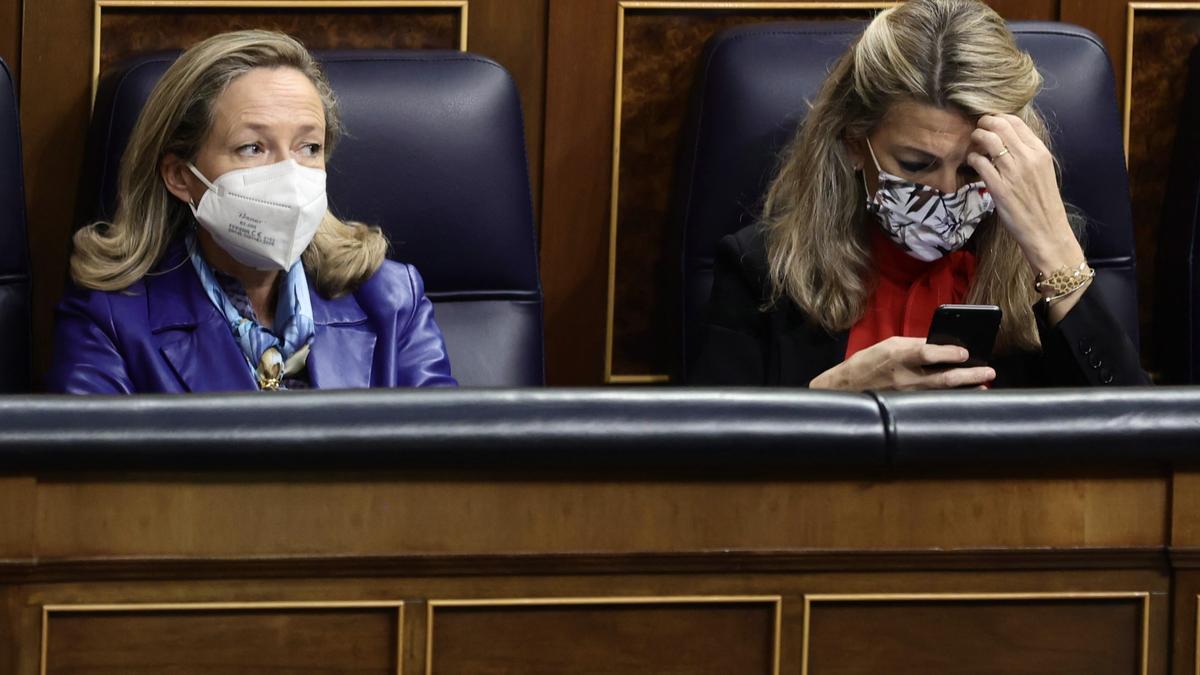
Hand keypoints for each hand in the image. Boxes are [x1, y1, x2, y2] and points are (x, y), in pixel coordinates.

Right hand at [809, 336, 994, 390]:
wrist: (845, 388)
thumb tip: (941, 345)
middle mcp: (904, 378)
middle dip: (970, 375)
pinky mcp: (907, 407)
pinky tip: (965, 397)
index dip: (949, 353)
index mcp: (897, 356)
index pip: (927, 353)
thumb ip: (914, 345)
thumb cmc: (867, 363)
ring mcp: (906, 396)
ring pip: (944, 394)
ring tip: (983, 385)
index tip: (966, 353)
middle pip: (943, 378)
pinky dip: (952, 399)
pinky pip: (935, 402)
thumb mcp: (888, 345)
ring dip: (966, 389)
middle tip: (989, 371)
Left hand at [966, 114, 1084, 274]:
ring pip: (988, 140)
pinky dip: (972, 158)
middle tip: (978, 129)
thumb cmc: (1043, 202)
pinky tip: (972, 162)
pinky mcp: (999, 188)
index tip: (990, 123)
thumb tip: (1007, 139)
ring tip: (974, 143)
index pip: (1016, 122)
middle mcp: (1027, 158)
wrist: (1046, 230)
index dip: (998, 118)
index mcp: (1040, 152)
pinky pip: (980, 163)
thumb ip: (1027, 153)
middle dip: (984, 123)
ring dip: (976, 138)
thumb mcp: (1042, 171)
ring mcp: (1012, 172)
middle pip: (1000, 126)